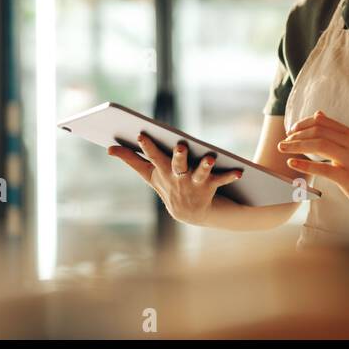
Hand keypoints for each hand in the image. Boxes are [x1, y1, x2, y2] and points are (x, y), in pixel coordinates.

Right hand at [108, 132, 243, 225]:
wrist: (190, 213)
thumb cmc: (169, 186)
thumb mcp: (150, 174)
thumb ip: (131, 159)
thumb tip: (109, 148)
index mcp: (162, 171)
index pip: (152, 157)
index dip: (147, 147)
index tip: (142, 134)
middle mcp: (178, 178)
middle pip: (177, 164)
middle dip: (178, 156)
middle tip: (181, 146)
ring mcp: (194, 184)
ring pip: (199, 173)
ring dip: (204, 166)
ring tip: (210, 157)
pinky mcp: (210, 188)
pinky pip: (221, 180)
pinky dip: (230, 176)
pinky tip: (239, 172)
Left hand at [277, 111, 348, 214]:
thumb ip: (335, 131)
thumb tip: (318, 114)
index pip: (322, 122)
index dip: (303, 124)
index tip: (291, 131)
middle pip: (318, 131)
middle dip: (296, 135)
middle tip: (283, 142)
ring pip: (319, 145)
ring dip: (297, 146)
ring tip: (283, 149)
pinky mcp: (348, 177)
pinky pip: (323, 169)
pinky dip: (305, 165)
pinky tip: (292, 164)